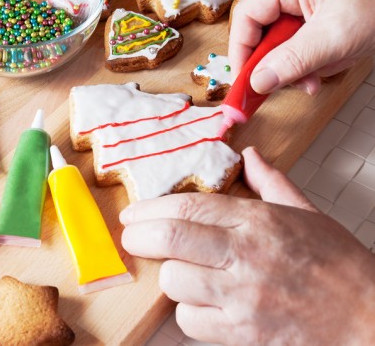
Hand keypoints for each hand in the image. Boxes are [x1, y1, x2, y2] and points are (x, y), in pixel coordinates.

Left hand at [120, 147, 374, 344]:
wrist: (369, 319)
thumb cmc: (337, 266)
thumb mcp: (306, 214)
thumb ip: (271, 183)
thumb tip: (249, 156)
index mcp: (258, 221)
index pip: (189, 206)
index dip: (151, 208)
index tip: (133, 213)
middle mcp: (246, 255)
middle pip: (172, 237)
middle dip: (140, 236)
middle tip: (133, 237)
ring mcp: (242, 296)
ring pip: (174, 280)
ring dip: (168, 275)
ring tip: (178, 271)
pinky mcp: (242, 333)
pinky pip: (190, 321)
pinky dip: (186, 312)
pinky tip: (200, 303)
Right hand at [229, 0, 374, 94]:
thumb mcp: (334, 40)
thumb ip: (291, 62)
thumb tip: (257, 82)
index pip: (248, 16)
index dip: (241, 51)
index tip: (244, 81)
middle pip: (262, 29)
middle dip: (273, 61)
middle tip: (279, 85)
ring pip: (279, 39)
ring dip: (292, 65)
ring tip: (313, 79)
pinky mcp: (318, 11)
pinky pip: (298, 40)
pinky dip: (307, 60)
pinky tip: (322, 69)